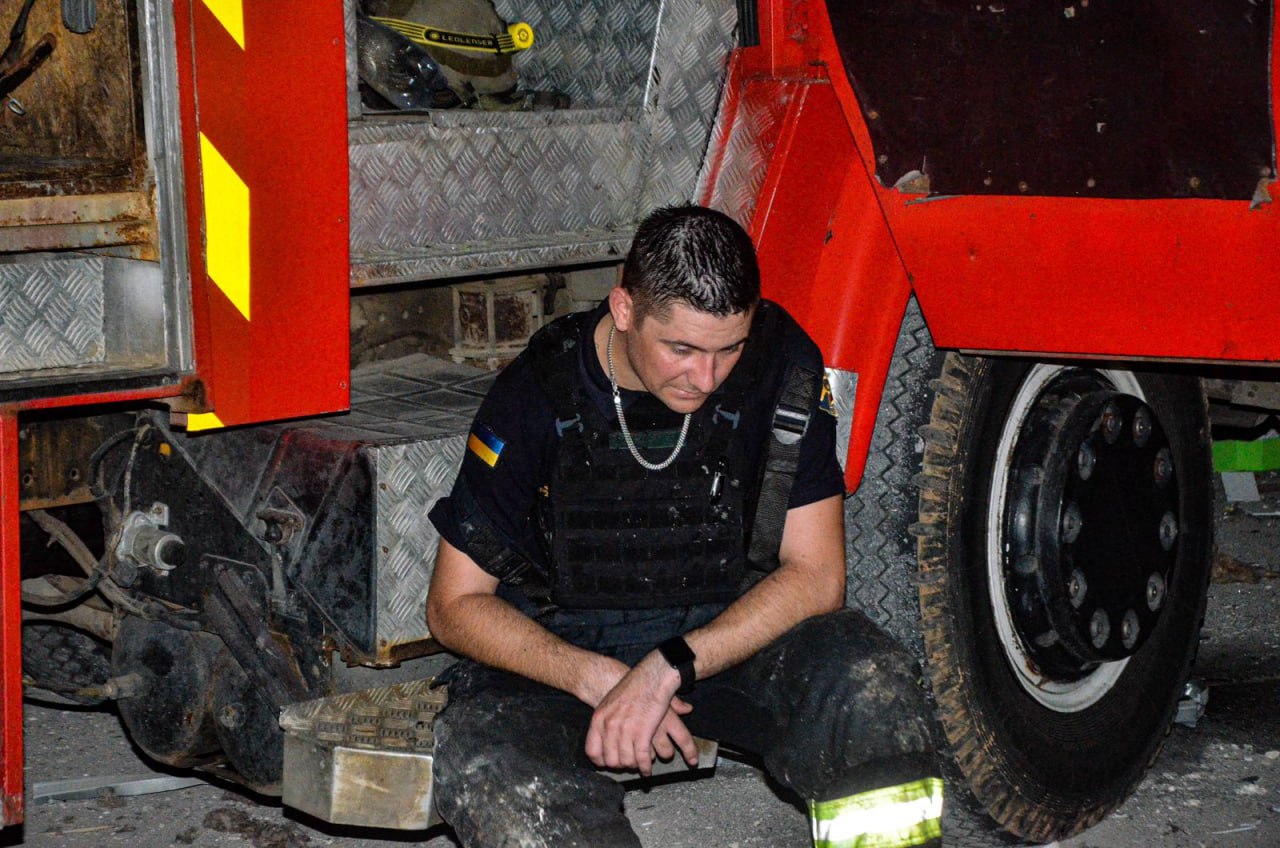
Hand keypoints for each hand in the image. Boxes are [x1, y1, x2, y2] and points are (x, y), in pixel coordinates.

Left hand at [584, 652, 699, 776]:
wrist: (650, 678)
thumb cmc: (631, 688)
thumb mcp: (609, 703)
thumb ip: (605, 722)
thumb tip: (604, 738)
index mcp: (599, 719)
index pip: (593, 751)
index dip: (601, 762)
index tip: (609, 764)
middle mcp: (610, 727)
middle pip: (611, 761)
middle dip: (620, 766)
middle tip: (627, 766)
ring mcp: (626, 731)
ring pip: (627, 762)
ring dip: (634, 767)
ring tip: (638, 767)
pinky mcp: (643, 733)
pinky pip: (642, 759)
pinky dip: (646, 767)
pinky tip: (647, 769)